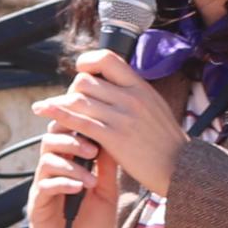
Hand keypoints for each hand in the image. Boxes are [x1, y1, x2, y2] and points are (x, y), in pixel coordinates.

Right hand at [24, 123, 118, 227]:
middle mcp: (54, 171)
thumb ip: (108, 169)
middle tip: (92, 148)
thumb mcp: (108, 194)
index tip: (97, 124)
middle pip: (51, 138)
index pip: (67, 133)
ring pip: (47, 159)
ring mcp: (43, 186)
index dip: (77, 124)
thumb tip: (113, 139)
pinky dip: (62, 183)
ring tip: (90, 178)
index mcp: (70, 163)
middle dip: (71, 138)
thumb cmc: (94, 226)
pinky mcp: (36, 205)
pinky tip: (78, 189)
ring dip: (70, 164)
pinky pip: (44, 185)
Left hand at [40, 50, 182, 196]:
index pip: (107, 58)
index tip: (82, 71)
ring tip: (50, 110)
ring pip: (78, 99)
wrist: (181, 168)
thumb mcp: (154, 107)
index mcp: (141, 87)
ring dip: (61, 104)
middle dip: (72, 91)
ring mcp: (122, 117)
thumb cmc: (166, 142)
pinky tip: (45, 112)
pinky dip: (59, 115)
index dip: (88, 61)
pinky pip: (79, 121)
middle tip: (70, 104)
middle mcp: (131, 97)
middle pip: (86, 81)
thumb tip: (111, 84)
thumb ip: (133, 94)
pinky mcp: (114, 138)